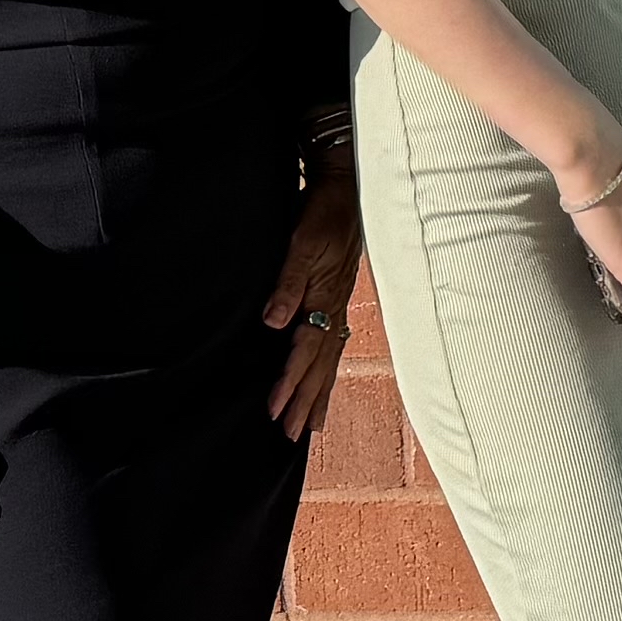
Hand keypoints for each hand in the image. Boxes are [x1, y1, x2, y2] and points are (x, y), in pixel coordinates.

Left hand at [261, 168, 364, 440]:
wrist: (347, 185)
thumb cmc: (325, 211)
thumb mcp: (303, 242)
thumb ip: (288, 282)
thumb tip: (274, 321)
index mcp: (326, 297)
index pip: (306, 350)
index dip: (290, 382)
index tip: (275, 411)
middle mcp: (335, 306)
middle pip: (321, 365)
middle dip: (307, 402)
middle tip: (292, 435)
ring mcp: (339, 303)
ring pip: (329, 358)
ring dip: (318, 392)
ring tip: (311, 425)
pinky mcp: (338, 296)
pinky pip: (333, 342)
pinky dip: (327, 368)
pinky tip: (323, 378)